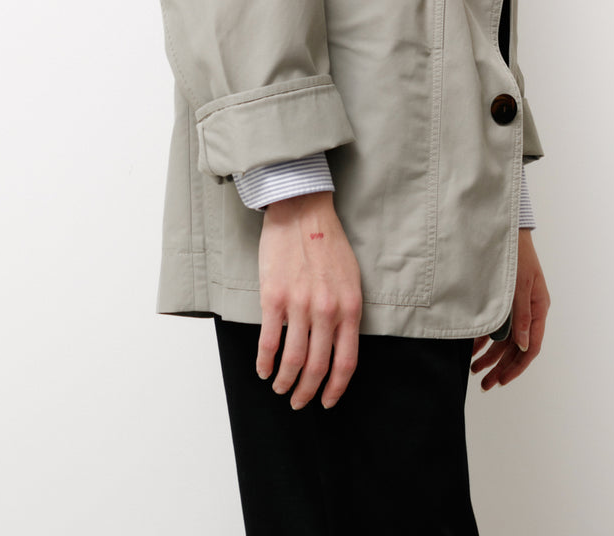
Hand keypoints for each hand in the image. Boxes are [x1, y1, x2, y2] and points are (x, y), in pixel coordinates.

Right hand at [256, 192, 362, 409]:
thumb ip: (346, 312)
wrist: (302, 211)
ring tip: (279, 387)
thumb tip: (338, 345)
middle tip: (298, 401)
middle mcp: (327, 311)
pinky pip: (268, 342)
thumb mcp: (351, 278)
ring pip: (292, 361)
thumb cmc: (328, 242)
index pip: (346, 362)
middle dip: (307, 392)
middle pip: (318, 367)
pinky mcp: (274, 298)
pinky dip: (264, 363)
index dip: (335, 388)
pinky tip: (262, 370)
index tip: (327, 402)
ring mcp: (299, 305)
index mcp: (350, 307)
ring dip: (284, 381)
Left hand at [471, 229, 548, 390]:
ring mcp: (517, 308)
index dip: (517, 367)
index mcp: (539, 308)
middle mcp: (529, 312)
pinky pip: (497, 327)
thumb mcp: (520, 284)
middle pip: (517, 348)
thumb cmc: (516, 254)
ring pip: (506, 341)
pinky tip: (471, 350)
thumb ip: (521, 314)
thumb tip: (523, 345)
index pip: (531, 347)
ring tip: (474, 371)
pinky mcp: (505, 302)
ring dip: (491, 357)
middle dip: (501, 368)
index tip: (501, 381)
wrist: (507, 230)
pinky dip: (485, 340)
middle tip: (484, 384)